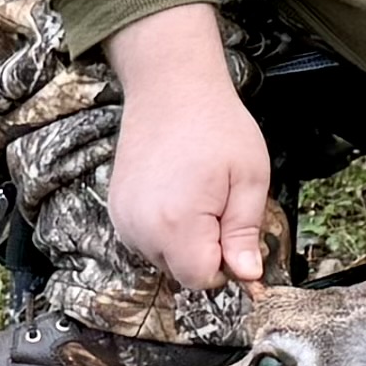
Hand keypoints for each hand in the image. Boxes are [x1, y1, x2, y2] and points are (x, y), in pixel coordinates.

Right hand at [101, 5, 268, 288]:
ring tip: (196, 193)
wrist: (170, 86)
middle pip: (181, 271)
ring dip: (184, 240)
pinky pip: (145, 239)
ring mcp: (123, 218)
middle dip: (205, 250)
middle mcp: (142, 228)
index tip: (234, 229)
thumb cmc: (216, 126)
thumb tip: (247, 276)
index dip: (226, 262)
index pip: (202, 279)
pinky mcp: (116, 209)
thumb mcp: (250, 179)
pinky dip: (163, 228)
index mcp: (177, 224)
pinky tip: (176, 193)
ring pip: (163, 257)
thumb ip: (245, 234)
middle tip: (219, 203)